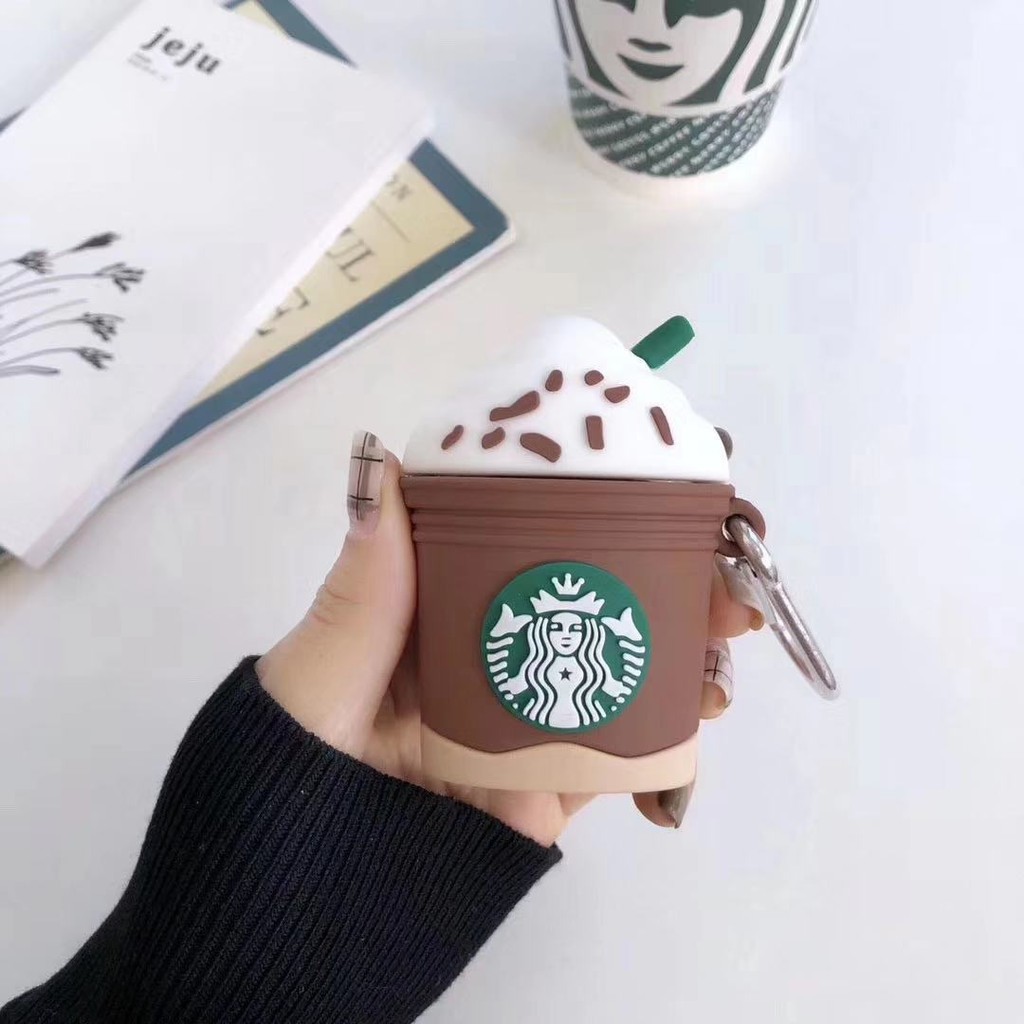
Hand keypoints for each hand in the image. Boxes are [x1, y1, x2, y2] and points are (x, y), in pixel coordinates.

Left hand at [258, 431, 759, 845]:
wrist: (291, 908)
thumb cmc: (288, 769)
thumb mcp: (317, 671)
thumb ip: (363, 585)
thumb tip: (380, 459)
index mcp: (433, 612)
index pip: (522, 540)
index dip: (595, 507)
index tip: (659, 479)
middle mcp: (487, 658)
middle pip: (591, 602)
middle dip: (669, 576)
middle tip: (727, 565)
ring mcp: (521, 726)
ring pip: (619, 673)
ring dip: (684, 649)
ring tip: (727, 636)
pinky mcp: (544, 791)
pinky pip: (617, 759)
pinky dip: (670, 738)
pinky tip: (702, 710)